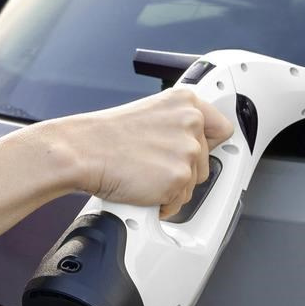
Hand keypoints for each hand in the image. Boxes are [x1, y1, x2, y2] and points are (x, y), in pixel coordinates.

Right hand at [60, 86, 234, 218]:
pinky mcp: (178, 178)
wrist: (83, 150)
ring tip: (143, 174)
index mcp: (185, 102)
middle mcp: (191, 122)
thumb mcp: (149, 114)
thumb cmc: (105, 136)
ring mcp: (187, 150)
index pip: (221, 127)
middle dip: (182, 169)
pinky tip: (141, 187)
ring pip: (193, 183)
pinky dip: (161, 203)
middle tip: (153, 164)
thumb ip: (176, 125)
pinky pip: (178, 202)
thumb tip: (191, 143)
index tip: (202, 151)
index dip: (208, 144)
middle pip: (205, 161)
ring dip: (172, 187)